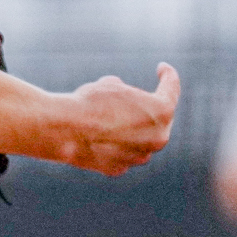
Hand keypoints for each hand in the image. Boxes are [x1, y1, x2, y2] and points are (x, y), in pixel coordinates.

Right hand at [61, 64, 180, 175]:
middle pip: (158, 120)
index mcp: (162, 112)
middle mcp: (157, 138)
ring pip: (139, 139)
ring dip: (129, 128)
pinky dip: (112, 143)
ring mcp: (139, 156)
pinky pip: (121, 153)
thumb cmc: (90, 102)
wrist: (65, 129)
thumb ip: (124, 91)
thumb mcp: (110, 85)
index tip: (162, 67)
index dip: (168, 75)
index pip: (171, 89)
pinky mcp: (119, 168)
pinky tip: (95, 134)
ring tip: (104, 115)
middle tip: (132, 96)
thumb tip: (121, 95)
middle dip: (147, 108)